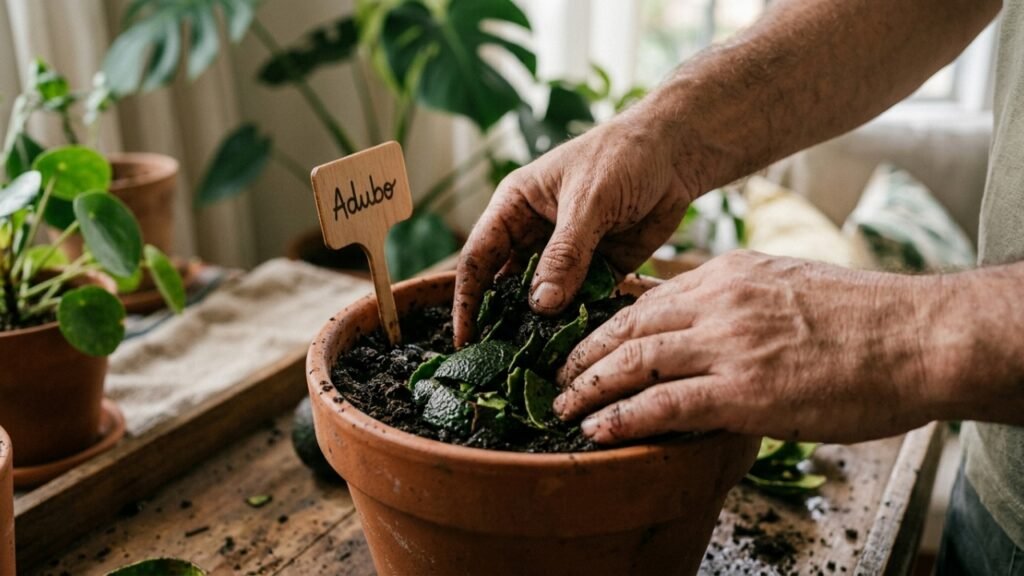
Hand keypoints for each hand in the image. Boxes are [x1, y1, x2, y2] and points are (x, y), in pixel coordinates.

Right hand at [453, 118, 696, 346]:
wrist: (677, 153)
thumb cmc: (623, 156)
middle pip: (508, 285)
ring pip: (545, 299)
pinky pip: (581, 302)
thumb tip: (541, 305)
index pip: (479, 257)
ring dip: (543, 326)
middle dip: (503, 320)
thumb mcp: (589, 201)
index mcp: (515, 207)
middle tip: (499, 361)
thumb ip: (565, 253)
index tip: (464, 337)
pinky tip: (579, 345)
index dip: (467, 298)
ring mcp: (567, 255)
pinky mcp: (599, 269)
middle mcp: (534, 234)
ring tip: (538, 362)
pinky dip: (579, 322)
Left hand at [554, 251, 954, 443]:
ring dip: (588, 386)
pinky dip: (621, 417)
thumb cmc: (864, 316)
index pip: (648, 295)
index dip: (607, 320)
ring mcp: (726, 344)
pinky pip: (662, 404)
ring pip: (633, 361)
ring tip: (561, 405)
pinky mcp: (741, 390)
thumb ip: (741, 294)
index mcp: (728, 274)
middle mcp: (717, 302)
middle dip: (584, 351)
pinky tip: (596, 429)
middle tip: (556, 371)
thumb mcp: (789, 281)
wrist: (916, 336)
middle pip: (628, 324)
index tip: (582, 338)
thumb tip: (709, 311)